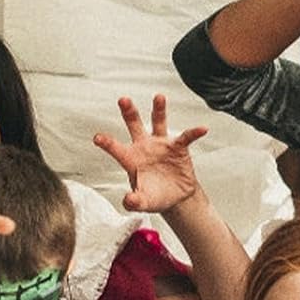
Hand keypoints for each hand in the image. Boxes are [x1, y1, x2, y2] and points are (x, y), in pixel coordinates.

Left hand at [93, 95, 208, 214]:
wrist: (175, 197)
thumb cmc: (155, 197)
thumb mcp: (143, 202)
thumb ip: (134, 202)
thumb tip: (128, 200)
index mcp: (131, 159)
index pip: (117, 149)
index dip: (107, 144)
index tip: (97, 138)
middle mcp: (144, 147)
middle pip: (134, 126)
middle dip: (129, 112)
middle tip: (123, 100)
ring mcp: (161, 144)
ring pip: (158, 123)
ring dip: (158, 110)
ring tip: (159, 97)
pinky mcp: (178, 147)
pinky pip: (186, 137)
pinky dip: (194, 133)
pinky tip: (202, 129)